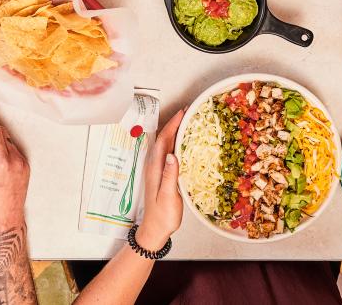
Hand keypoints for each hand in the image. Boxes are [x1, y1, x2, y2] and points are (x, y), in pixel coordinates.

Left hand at [135, 109, 184, 249]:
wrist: (155, 229)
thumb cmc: (163, 215)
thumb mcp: (167, 196)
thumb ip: (170, 175)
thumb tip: (173, 155)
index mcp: (155, 168)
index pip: (164, 141)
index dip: (173, 125)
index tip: (183, 113)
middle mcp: (154, 166)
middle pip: (163, 139)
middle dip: (174, 124)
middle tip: (187, 112)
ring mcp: (157, 170)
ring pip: (165, 145)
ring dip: (174, 132)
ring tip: (186, 122)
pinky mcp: (161, 174)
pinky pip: (168, 152)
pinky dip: (175, 143)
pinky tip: (183, 143)